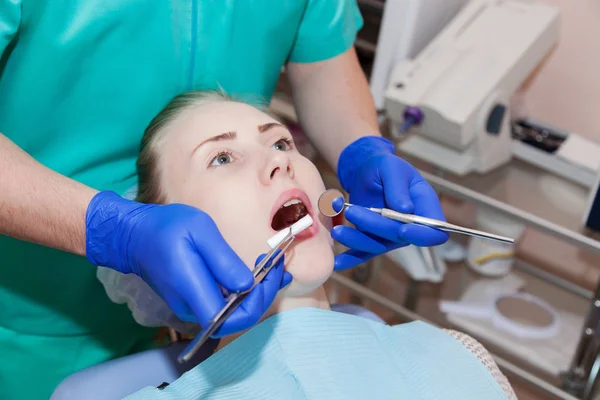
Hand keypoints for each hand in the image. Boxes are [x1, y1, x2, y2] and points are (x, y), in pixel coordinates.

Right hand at [85, 191, 290, 336]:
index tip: (270, 272)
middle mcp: (191, 306)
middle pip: (237, 318)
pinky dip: (246, 291)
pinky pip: (225, 303)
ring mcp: (191, 306)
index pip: (232, 318)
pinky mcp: (194, 300)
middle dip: (264, 295)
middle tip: (278, 266)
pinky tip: (260, 274)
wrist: (134, 236)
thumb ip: (223, 260)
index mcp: (192, 289)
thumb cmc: (166, 227)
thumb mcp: (199, 230)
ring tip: (276, 268)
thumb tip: (247, 285)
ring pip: (233, 313)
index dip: (258, 302)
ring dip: (259, 294)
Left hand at [333, 136, 447, 270]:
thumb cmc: (385, 167)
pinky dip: (350, 258)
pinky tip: (338, 263)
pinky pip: (363, 252)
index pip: (434, 230)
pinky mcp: (372, 239)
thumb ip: (398, 187)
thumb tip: (405, 209)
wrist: (366, 171)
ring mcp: (391, 236)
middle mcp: (411, 226)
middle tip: (353, 211)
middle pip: (398, 237)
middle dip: (375, 226)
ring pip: (377, 245)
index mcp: (424, 206)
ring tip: (337, 230)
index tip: (403, 229)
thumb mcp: (392, 168)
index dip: (422, 235)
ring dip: (357, 240)